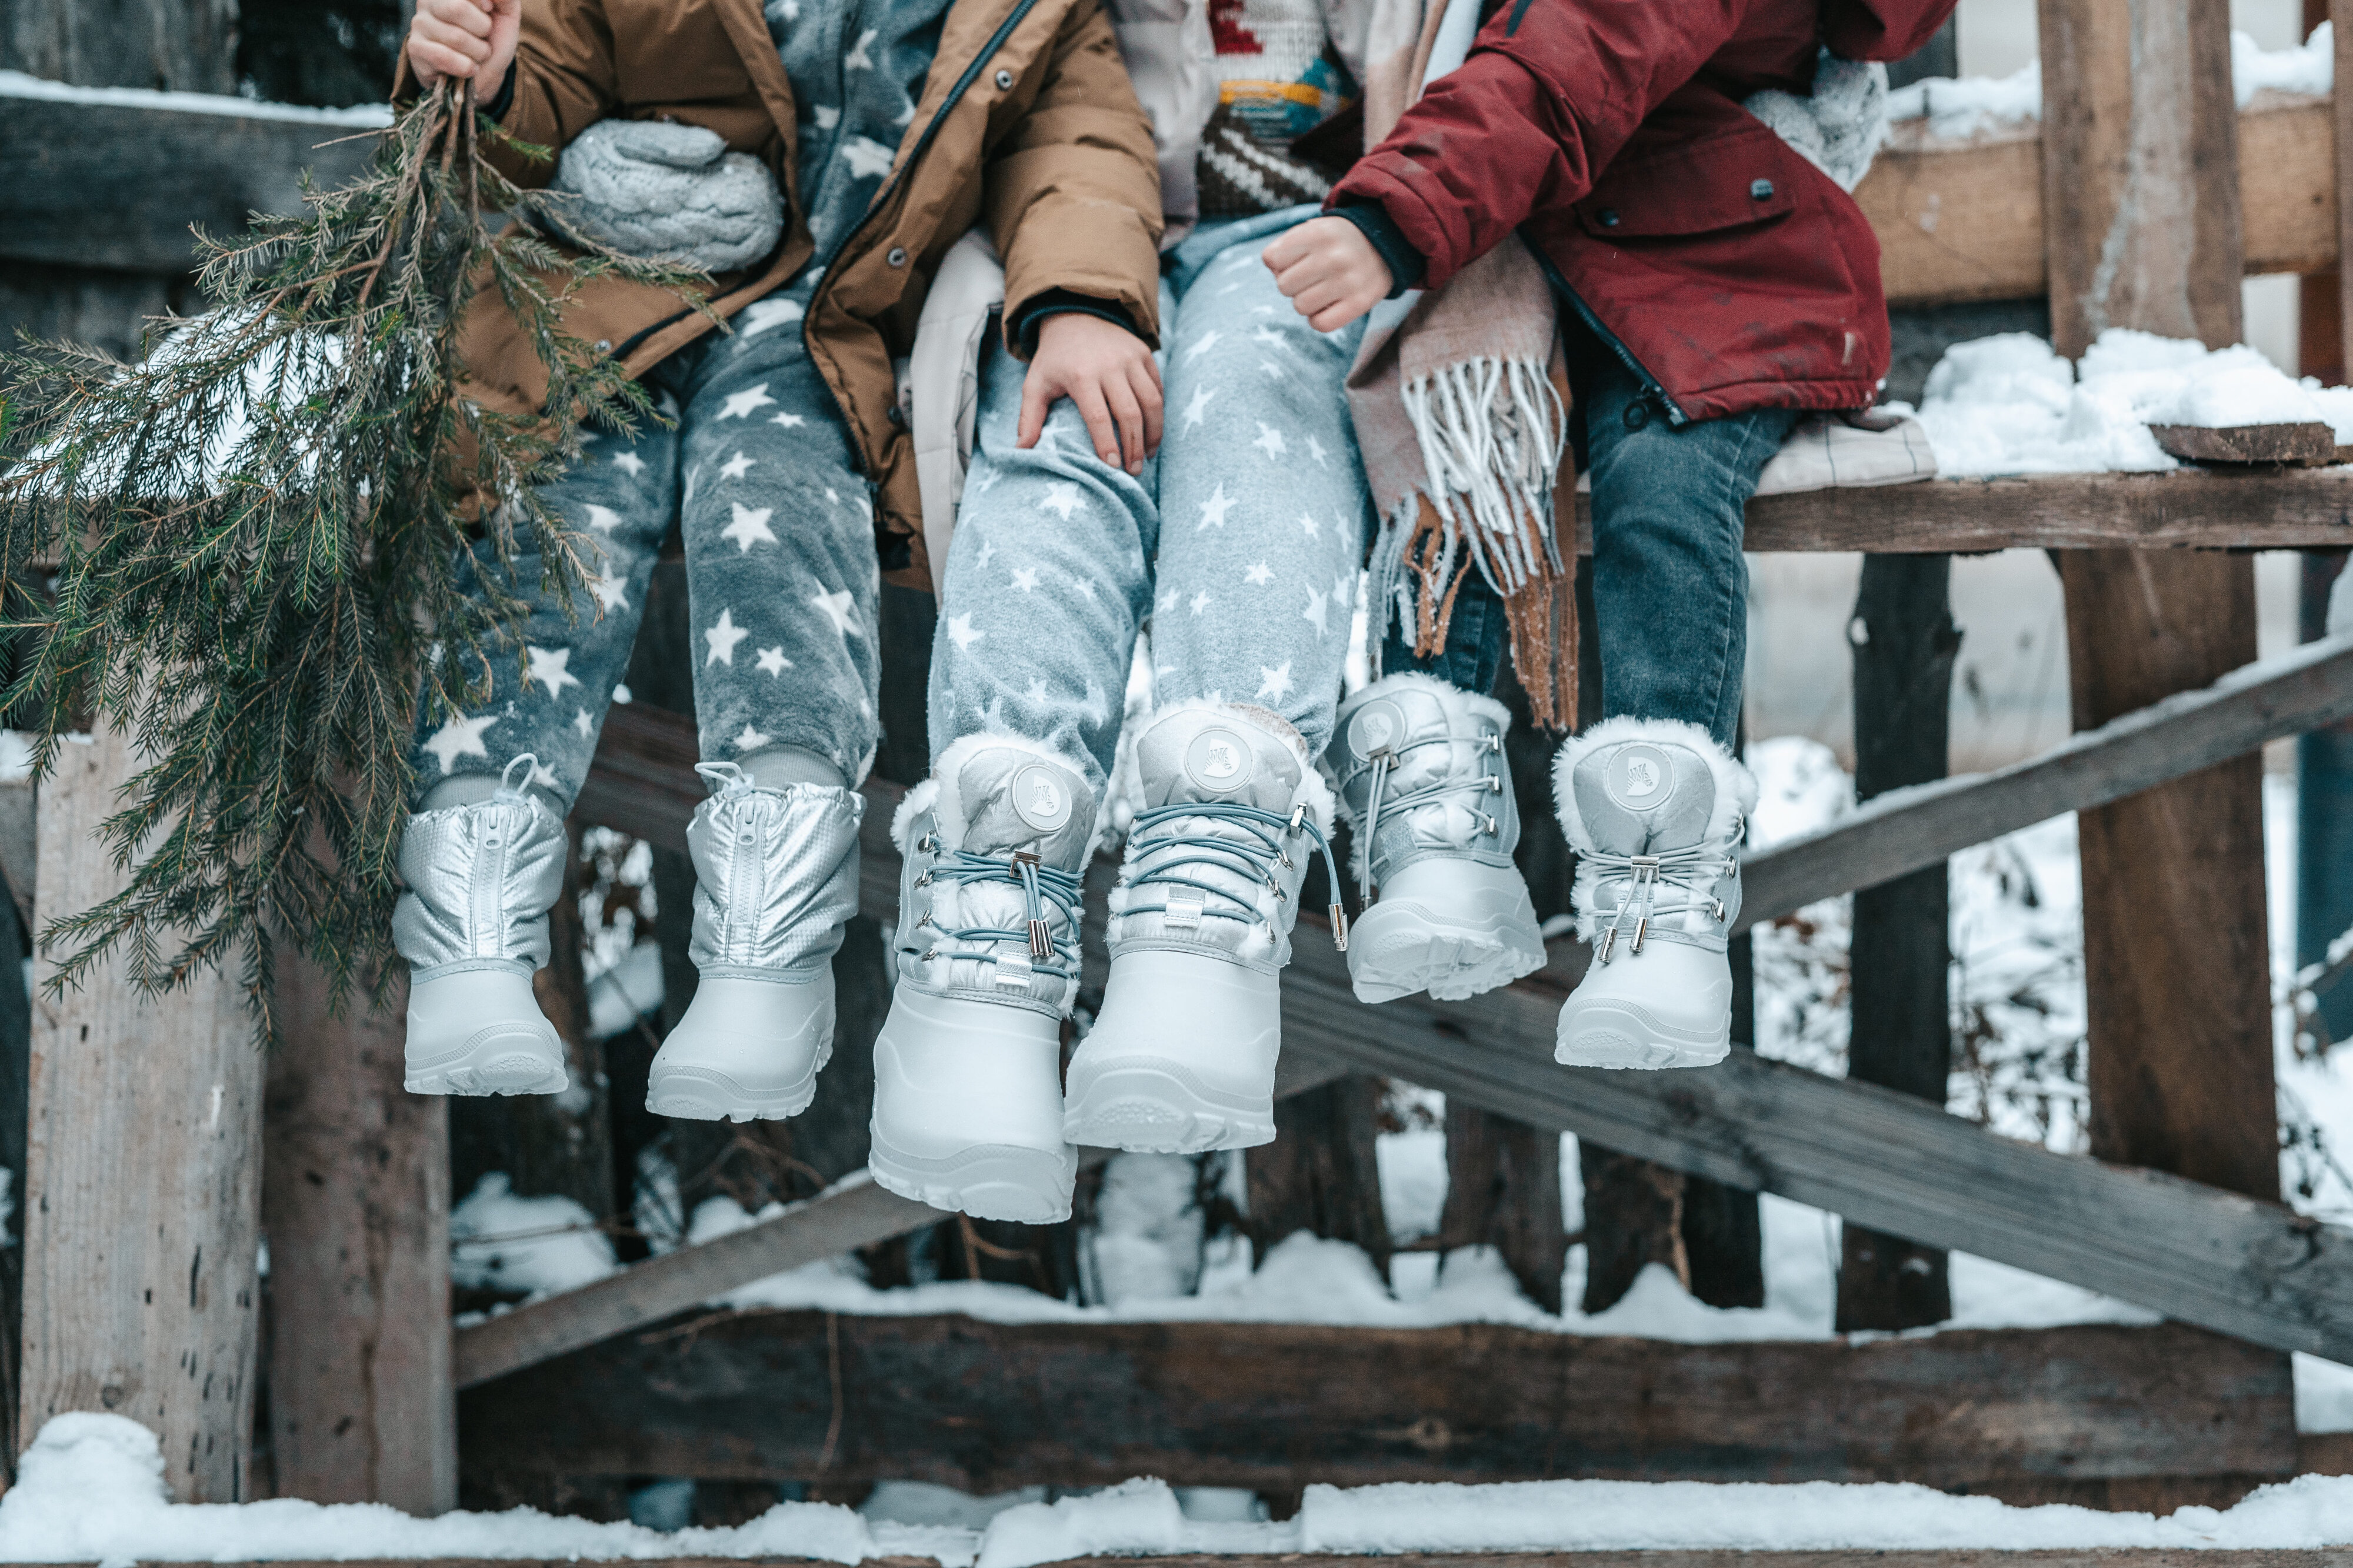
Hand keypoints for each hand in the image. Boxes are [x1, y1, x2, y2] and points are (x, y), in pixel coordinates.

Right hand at [407, 0, 520, 89]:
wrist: (484, 75)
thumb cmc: (492, 39)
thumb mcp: (504, 13)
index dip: (485, 6)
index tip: (489, 12)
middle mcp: (428, 1)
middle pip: (458, 8)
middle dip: (482, 29)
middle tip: (483, 37)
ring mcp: (419, 24)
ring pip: (455, 37)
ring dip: (478, 52)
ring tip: (477, 54)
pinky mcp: (415, 48)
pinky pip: (444, 57)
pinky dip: (465, 67)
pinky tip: (469, 68)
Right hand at [549, 120, 783, 270]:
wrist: (540, 182)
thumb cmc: (583, 149)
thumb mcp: (621, 133)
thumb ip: (669, 142)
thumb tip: (716, 147)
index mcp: (641, 190)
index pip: (701, 199)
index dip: (735, 200)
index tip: (764, 194)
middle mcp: (641, 225)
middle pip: (703, 228)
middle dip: (741, 226)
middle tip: (772, 219)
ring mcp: (637, 246)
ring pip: (695, 250)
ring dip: (732, 248)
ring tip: (763, 239)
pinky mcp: (631, 257)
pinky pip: (678, 263)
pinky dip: (709, 262)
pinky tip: (733, 258)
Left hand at [1020, 313, 1163, 474]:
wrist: (1076, 314)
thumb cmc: (1054, 358)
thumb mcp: (1035, 384)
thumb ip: (1029, 418)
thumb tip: (1021, 451)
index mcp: (1081, 375)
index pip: (1099, 417)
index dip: (1107, 445)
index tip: (1113, 468)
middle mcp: (1110, 366)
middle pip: (1130, 413)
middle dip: (1134, 447)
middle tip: (1134, 471)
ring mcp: (1130, 358)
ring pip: (1151, 402)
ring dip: (1153, 433)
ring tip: (1148, 455)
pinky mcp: (1144, 353)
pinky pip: (1158, 387)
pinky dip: (1158, 412)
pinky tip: (1152, 431)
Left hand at [1263, 216, 1390, 332]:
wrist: (1387, 244)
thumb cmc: (1338, 241)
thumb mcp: (1314, 229)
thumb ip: (1286, 246)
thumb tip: (1275, 273)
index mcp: (1319, 232)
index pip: (1271, 259)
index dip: (1279, 263)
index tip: (1296, 260)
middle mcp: (1334, 256)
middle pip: (1283, 285)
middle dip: (1293, 283)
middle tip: (1311, 277)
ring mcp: (1348, 281)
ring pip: (1300, 306)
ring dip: (1305, 302)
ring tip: (1321, 290)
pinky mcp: (1360, 303)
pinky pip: (1320, 324)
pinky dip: (1318, 319)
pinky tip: (1327, 307)